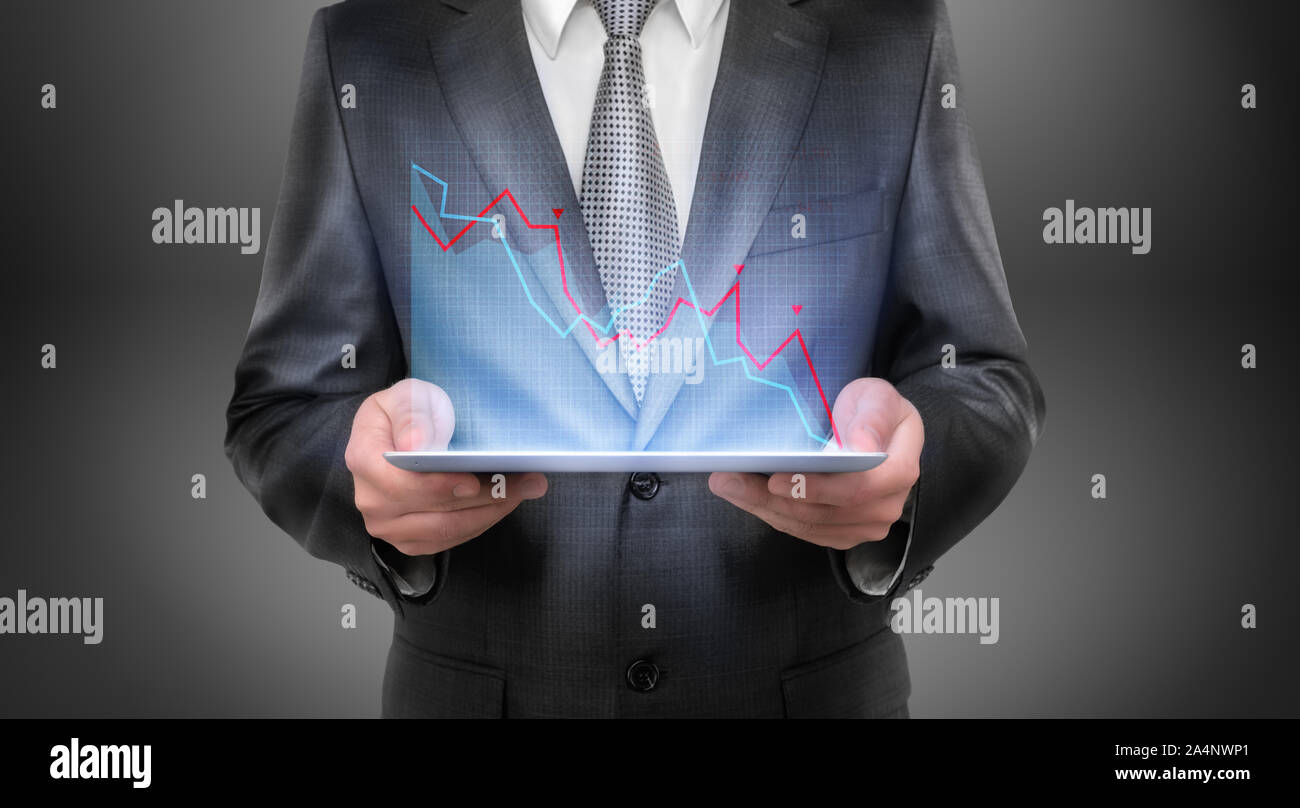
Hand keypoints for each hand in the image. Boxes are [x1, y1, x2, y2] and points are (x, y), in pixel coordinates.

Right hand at [344, 378, 546, 555]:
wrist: (393, 436)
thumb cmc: (402, 414)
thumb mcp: (403, 397)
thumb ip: (409, 416)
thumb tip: (416, 444)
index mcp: (365, 460)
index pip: (402, 484)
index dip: (440, 486)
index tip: (474, 480)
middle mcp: (372, 501)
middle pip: (434, 510)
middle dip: (486, 496)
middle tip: (528, 480)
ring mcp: (389, 526)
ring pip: (447, 529)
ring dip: (491, 511)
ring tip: (526, 489)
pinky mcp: (410, 541)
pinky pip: (450, 539)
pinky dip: (481, 521)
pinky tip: (505, 502)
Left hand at [708, 377, 921, 549]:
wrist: (872, 428)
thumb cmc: (872, 409)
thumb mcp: (876, 397)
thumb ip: (872, 418)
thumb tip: (863, 448)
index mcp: (899, 469)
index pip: (859, 488)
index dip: (816, 488)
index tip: (775, 478)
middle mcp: (886, 505)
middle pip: (824, 513)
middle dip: (771, 499)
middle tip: (728, 479)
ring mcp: (866, 524)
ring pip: (808, 526)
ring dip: (762, 508)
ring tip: (727, 486)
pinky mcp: (843, 533)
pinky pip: (803, 531)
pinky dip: (771, 515)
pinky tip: (744, 497)